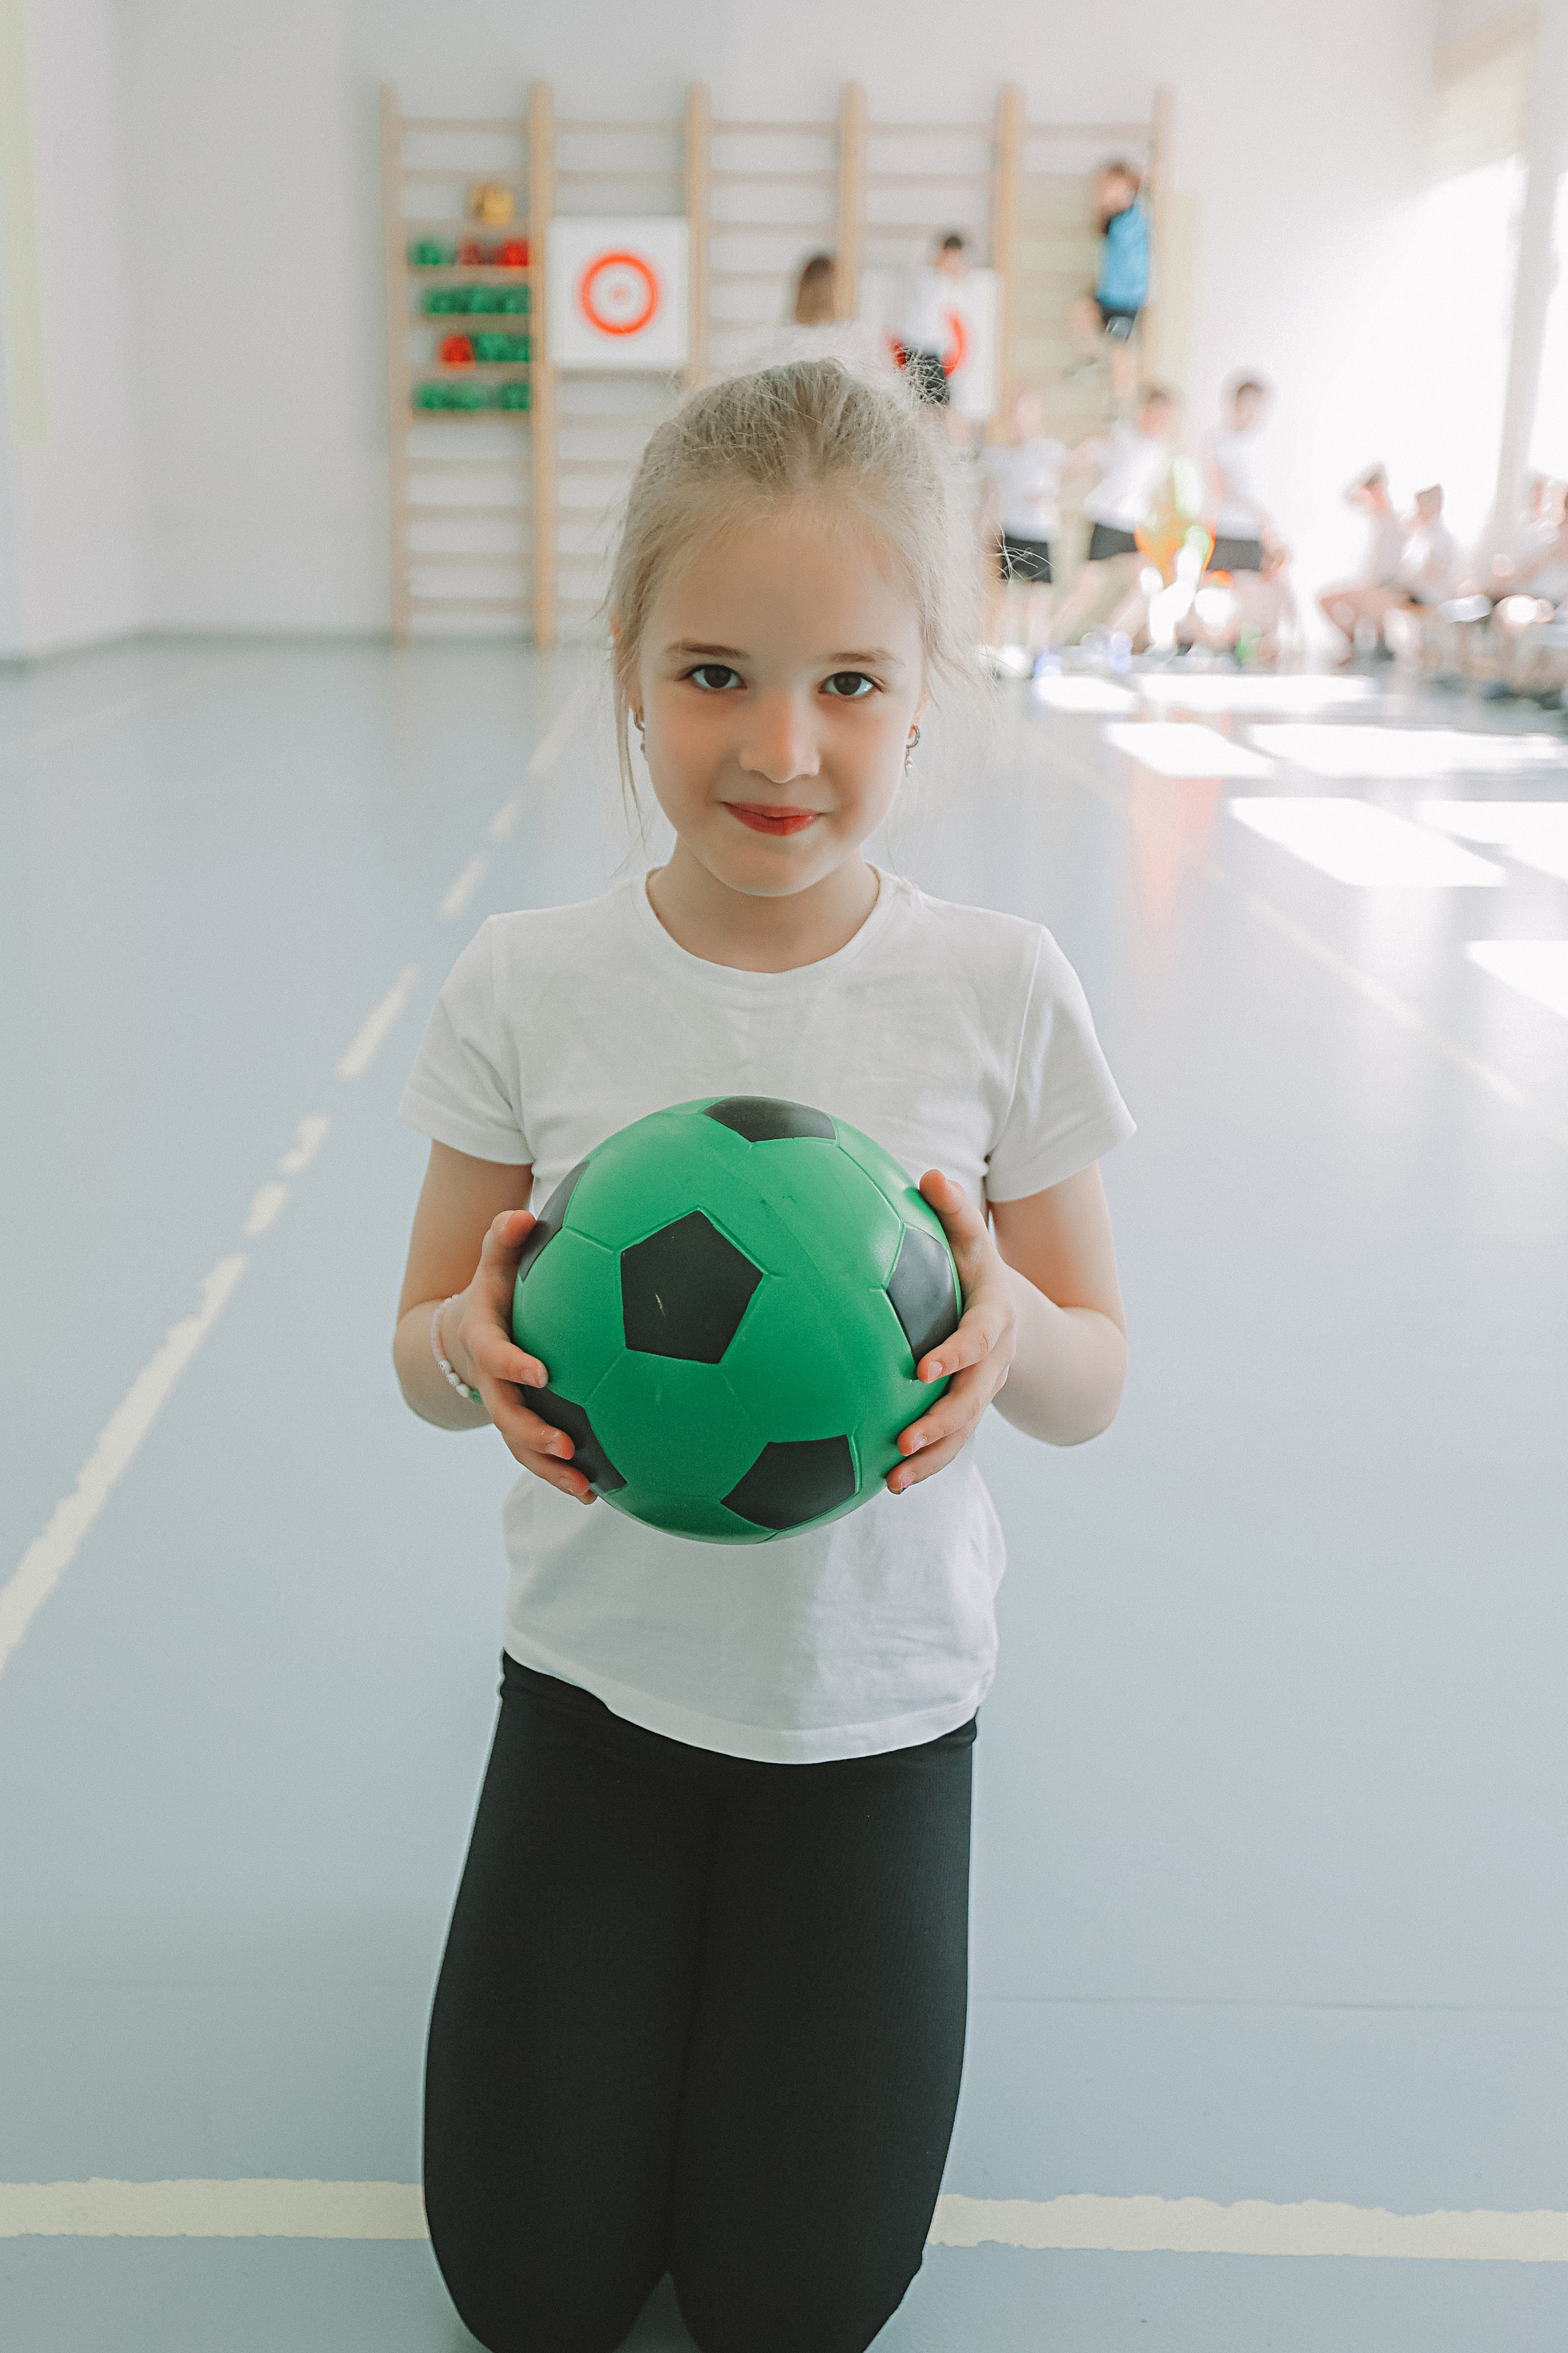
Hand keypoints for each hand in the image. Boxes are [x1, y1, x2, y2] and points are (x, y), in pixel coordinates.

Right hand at [447, 1210, 594, 1502]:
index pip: (495, 1357)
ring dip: (550, 1470)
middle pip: (506, 1416)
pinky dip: (563, 1475)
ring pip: (522, 1448)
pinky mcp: (523, 1428)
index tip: (542, 1373)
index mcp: (486, 1343)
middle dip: (533, 1435)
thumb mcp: (492, 1264)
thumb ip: (502, 1240)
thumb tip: (519, 1215)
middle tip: (565, 1446)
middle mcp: (493, 1384)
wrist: (464, 1335)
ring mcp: (506, 1410)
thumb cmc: (492, 1293)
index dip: (514, 1367)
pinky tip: (600, 1490)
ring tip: (585, 1488)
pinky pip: (539, 1456)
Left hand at [888, 1172, 1017, 1494]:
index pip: (979, 1340)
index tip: (923, 1369)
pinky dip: (925, 1465)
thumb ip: (954, 1212)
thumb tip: (929, 1174)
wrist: (1022, 1322)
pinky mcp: (967, 1415)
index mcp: (993, 1320)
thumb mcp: (973, 1242)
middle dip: (942, 1421)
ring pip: (963, 1433)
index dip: (956, 1354)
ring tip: (893, 1481)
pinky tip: (887, 1484)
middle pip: (973, 1399)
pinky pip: (951, 1445)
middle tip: (905, 1439)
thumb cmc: (979, 1274)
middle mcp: (993, 1363)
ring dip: (931, 1458)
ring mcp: (982, 1393)